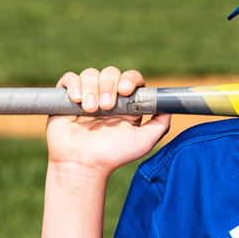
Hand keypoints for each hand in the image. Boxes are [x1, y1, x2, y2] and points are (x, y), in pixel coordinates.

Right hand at [45, 66, 170, 170]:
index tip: (125, 91)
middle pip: (111, 73)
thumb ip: (159, 125)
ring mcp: (87, 96)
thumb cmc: (112, 156)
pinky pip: (70, 79)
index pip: (131, 79)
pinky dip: (74, 85)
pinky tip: (77, 101)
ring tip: (90, 111)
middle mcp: (108, 97)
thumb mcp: (143, 142)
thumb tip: (171, 108)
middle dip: (109, 86)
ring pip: (90, 74)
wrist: (83, 164)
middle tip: (106, 107)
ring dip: (91, 89)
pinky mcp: (67, 97)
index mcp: (126, 105)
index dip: (129, 79)